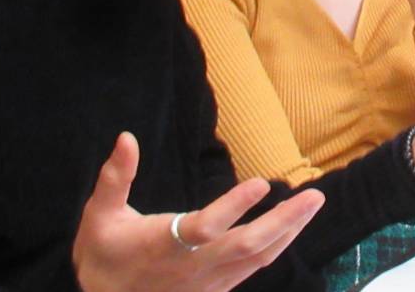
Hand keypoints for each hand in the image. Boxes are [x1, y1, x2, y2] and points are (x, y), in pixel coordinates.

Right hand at [72, 132, 323, 291]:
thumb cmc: (102, 255)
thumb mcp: (99, 215)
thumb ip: (115, 177)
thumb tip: (126, 138)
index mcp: (164, 245)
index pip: (206, 227)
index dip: (234, 207)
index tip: (262, 183)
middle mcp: (193, 267)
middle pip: (247, 246)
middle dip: (285, 221)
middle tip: (315, 196)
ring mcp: (207, 282)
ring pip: (257, 258)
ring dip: (288, 231)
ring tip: (312, 205)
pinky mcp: (214, 290)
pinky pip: (252, 268)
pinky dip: (275, 246)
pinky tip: (291, 227)